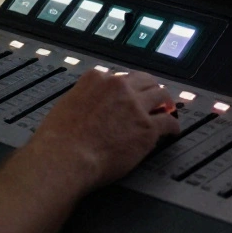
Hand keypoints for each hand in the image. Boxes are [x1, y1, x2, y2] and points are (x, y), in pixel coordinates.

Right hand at [29, 70, 178, 188]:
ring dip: (165, 103)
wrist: (66, 156)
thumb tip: (90, 107)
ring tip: (167, 110)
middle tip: (154, 98)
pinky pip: (168, 121)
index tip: (130, 93)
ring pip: (160, 95)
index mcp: (96, 79)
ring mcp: (135, 106)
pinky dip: (173, 126)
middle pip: (144, 80)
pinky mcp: (147, 127)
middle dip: (150, 88)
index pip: (120, 77)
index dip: (127, 87)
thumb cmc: (59, 138)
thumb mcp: (66, 104)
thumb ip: (83, 99)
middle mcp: (118, 87)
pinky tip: (172, 131)